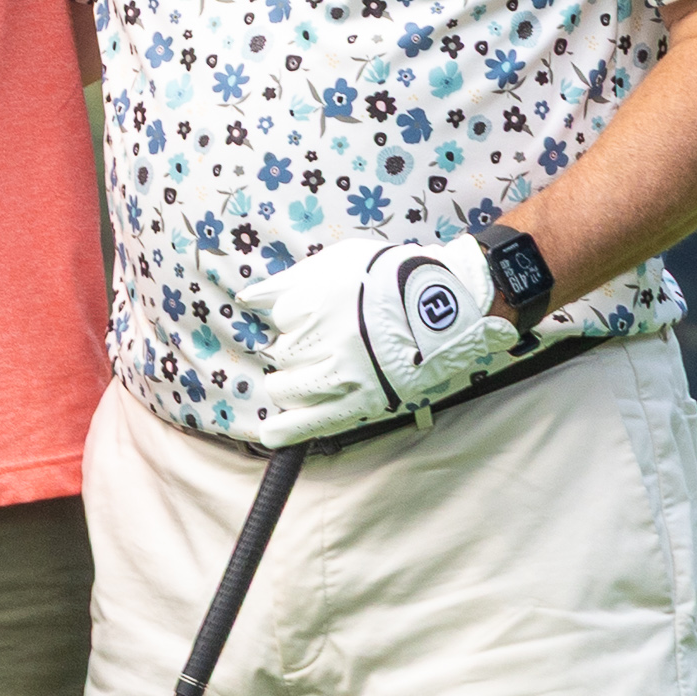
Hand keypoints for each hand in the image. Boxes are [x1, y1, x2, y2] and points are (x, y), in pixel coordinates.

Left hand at [236, 232, 514, 447]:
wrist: (449, 304)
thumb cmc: (393, 277)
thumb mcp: (341, 260)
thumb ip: (290, 280)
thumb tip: (247, 297)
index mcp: (318, 299)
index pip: (280, 317)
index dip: (294, 319)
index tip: (313, 319)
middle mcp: (326, 337)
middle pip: (281, 353)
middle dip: (293, 351)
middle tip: (318, 346)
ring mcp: (344, 372)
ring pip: (287, 387)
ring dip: (287, 384)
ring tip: (301, 378)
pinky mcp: (362, 401)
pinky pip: (314, 422)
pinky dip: (287, 431)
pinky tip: (271, 435)